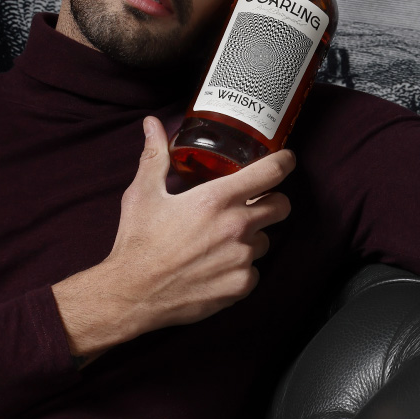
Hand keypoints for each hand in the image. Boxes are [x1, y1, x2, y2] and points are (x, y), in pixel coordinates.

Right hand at [53, 116, 293, 364]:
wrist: (132, 294)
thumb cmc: (137, 242)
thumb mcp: (143, 193)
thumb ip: (155, 156)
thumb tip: (152, 124)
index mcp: (216, 199)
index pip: (270, 173)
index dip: (284, 162)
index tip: (287, 160)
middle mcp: (236, 227)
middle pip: (281, 206)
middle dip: (272, 201)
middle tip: (253, 204)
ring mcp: (241, 258)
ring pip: (264, 241)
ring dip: (250, 238)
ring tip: (221, 241)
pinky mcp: (240, 286)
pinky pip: (253, 271)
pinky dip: (240, 268)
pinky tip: (216, 266)